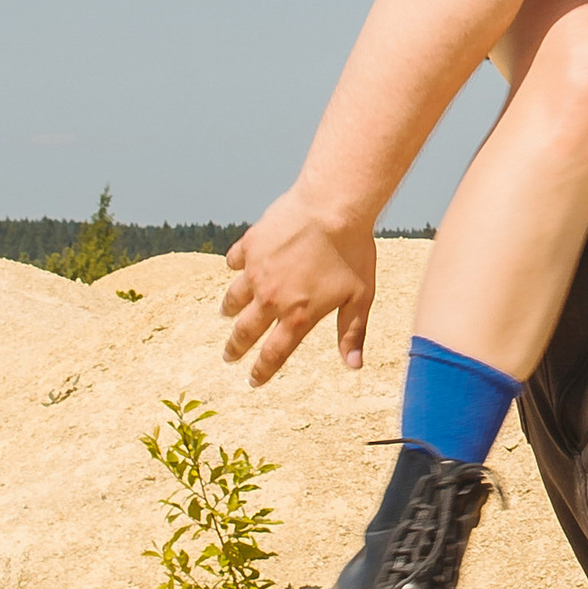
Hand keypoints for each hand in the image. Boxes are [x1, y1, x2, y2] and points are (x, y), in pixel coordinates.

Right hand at [222, 185, 378, 385]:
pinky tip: (237, 266)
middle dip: (235, 348)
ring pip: (234, 298)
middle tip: (228, 356)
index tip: (253, 381)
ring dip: (230, 309)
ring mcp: (257, 271)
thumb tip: (354, 367)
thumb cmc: (353, 251)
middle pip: (245, 332)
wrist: (333, 207)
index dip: (262, 371)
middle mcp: (272, 298)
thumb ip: (352, 332)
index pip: (274, 354)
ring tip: (227, 313)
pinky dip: (235, 265)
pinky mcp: (251, 245)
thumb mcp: (360, 296)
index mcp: (298, 315)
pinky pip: (235, 260)